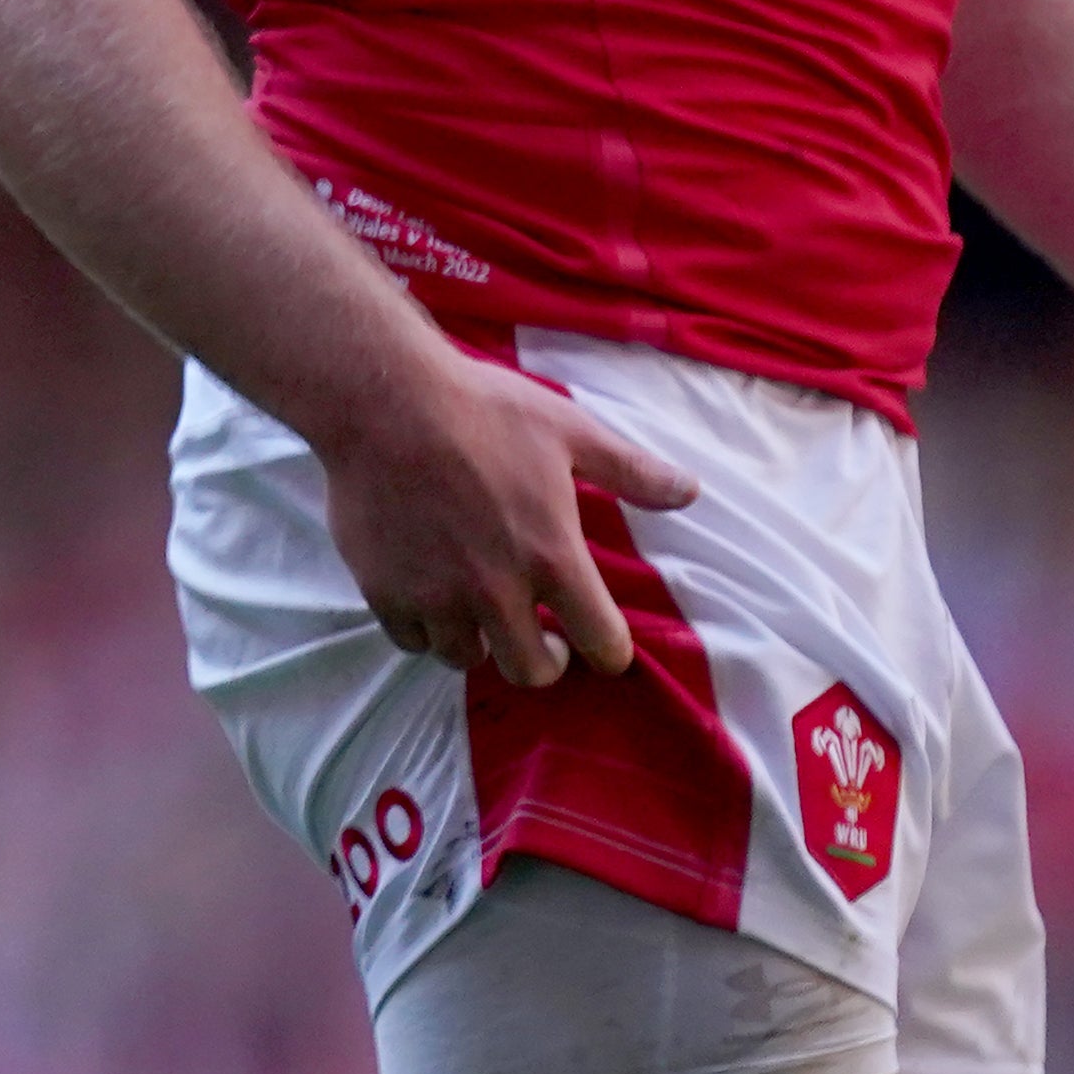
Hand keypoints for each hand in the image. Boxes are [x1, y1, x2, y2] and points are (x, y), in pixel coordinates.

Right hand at [316, 345, 697, 689]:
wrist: (381, 400)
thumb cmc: (482, 410)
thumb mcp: (568, 430)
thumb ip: (630, 470)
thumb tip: (692, 491)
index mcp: (551, 557)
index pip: (602, 644)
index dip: (608, 649)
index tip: (597, 637)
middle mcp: (496, 591)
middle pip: (531, 672)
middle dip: (544, 659)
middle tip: (538, 633)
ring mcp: (436, 596)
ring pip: (465, 659)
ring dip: (479, 641)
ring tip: (478, 612)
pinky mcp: (385, 591)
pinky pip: (410, 640)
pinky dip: (424, 628)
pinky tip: (428, 597)